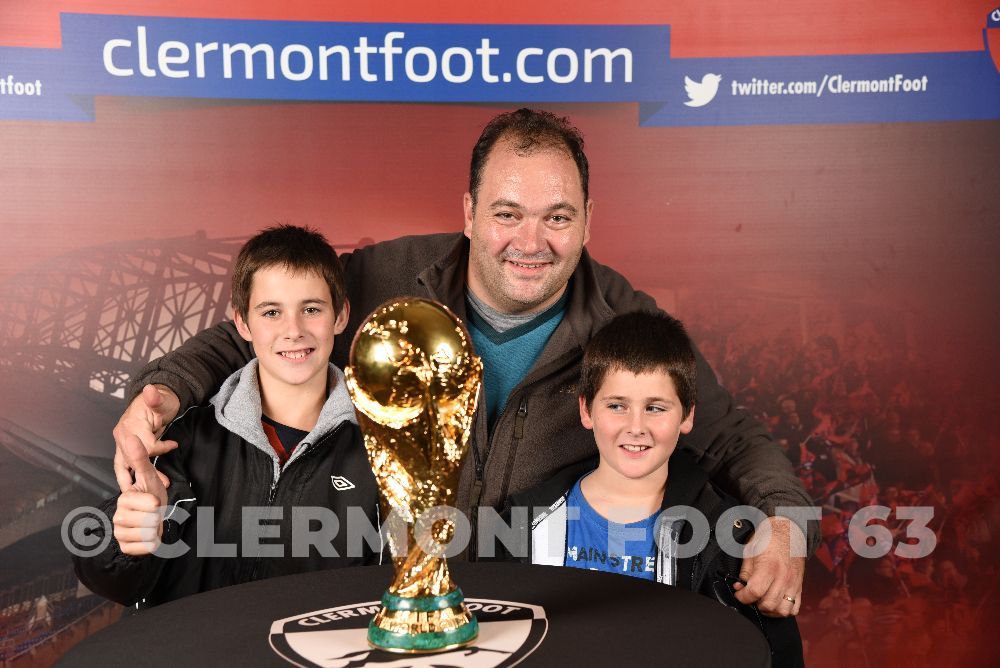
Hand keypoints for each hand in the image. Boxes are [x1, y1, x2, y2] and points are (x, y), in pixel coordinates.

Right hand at [113, 384, 179, 491]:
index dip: (160, 448)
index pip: (145, 446)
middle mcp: (122, 435)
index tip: (173, 445)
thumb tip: (150, 390)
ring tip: (145, 494)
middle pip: (132, 459)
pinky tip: (136, 487)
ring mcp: (121, 442)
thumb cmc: (162, 401)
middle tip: (163, 484)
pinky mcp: (123, 448)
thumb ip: (156, 399)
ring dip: (133, 480)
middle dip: (145, 473)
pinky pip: (123, 465)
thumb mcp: (162, 400)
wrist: (155, 400)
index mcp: (130, 425)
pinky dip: (129, 476)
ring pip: (123, 465)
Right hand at [113, 434, 168, 555]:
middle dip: (157, 517)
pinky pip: (142, 549)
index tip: (154, 501)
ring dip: (155, 530)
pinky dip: (150, 544)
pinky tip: (148, 538)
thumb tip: (129, 437)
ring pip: (146, 534)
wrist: (155, 518)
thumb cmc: (153, 496)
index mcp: (124, 498)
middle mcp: (117, 516)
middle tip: (154, 514)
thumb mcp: (150, 477)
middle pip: (148, 520)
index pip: (150, 504)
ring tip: (151, 525)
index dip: (157, 503)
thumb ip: (141, 458)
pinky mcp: (124, 547)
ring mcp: (119, 532)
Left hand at [733, 516, 805, 615]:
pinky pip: (795, 608)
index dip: (743, 596)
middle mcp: (783, 578)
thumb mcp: (750, 550)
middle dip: (755, 604)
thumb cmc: (768, 538)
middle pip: (768, 604)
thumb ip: (745, 571)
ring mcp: (793, 584)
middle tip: (750, 596)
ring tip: (762, 601)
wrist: (789, 530)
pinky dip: (784, 610)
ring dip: (770, 610)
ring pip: (782, 611)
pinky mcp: (800, 586)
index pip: (754, 592)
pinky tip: (775, 601)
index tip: (739, 593)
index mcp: (769, 567)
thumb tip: (740, 587)